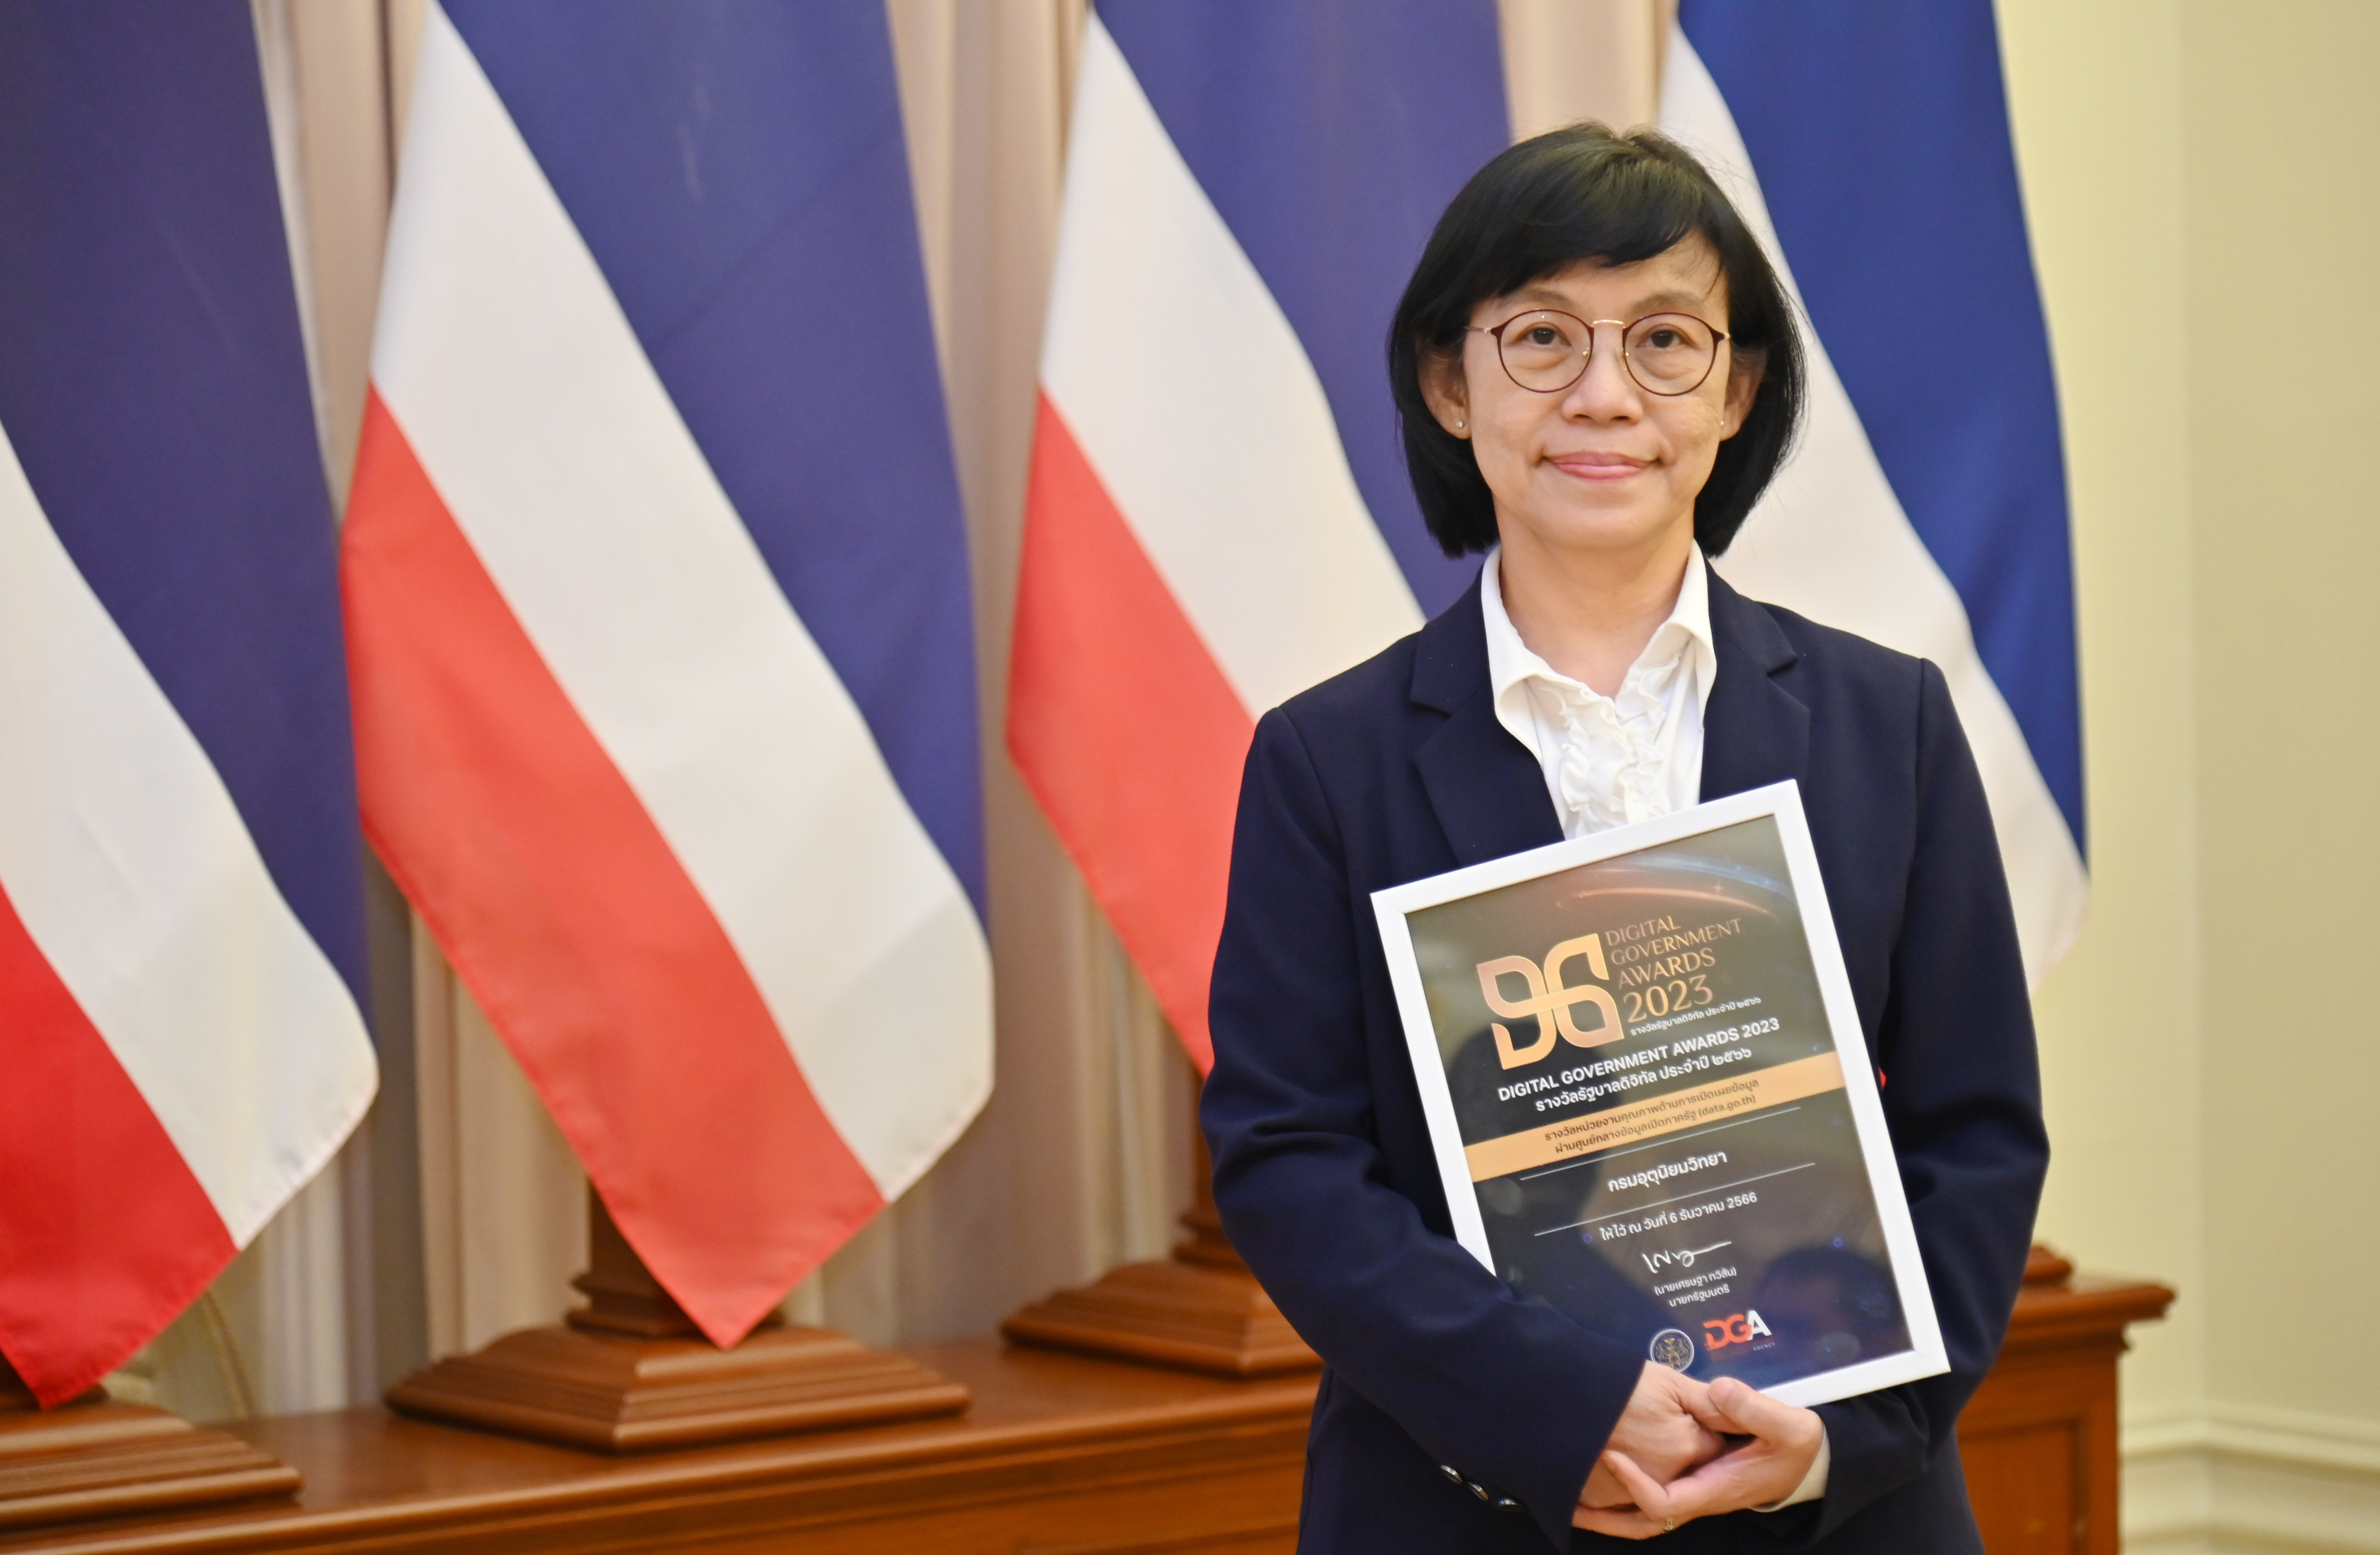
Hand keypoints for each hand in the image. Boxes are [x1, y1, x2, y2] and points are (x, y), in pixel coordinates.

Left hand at [1573, 1376, 1823, 1537]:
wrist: (1806, 1463)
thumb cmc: (1795, 1447)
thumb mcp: (1789, 1426)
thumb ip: (1755, 1409)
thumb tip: (1718, 1391)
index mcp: (1716, 1488)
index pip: (1666, 1503)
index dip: (1636, 1485)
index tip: (1613, 1457)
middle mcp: (1699, 1497)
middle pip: (1645, 1521)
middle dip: (1606, 1516)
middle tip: (1568, 1498)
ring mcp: (1693, 1492)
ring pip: (1644, 1517)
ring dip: (1608, 1513)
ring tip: (1570, 1500)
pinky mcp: (1691, 1482)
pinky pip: (1651, 1500)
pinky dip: (1623, 1496)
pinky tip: (1597, 1483)